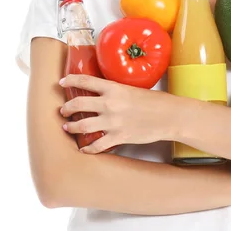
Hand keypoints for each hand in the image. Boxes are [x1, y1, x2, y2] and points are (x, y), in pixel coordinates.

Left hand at [59, 74, 175, 152]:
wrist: (169, 116)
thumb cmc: (154, 101)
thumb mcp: (132, 89)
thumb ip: (115, 91)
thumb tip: (102, 93)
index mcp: (113, 88)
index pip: (84, 81)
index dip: (70, 80)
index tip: (62, 82)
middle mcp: (109, 104)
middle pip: (77, 104)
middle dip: (66, 108)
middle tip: (63, 111)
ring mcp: (112, 122)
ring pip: (82, 126)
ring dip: (71, 127)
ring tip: (67, 127)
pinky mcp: (118, 137)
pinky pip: (96, 146)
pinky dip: (87, 149)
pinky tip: (84, 149)